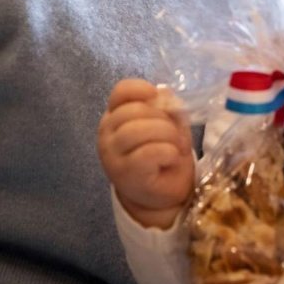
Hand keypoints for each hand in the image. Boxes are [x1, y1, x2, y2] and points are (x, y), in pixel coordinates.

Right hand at [97, 78, 194, 228]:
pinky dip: (167, 152)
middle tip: (176, 135)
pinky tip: (171, 158)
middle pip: (133, 111)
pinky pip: (147, 153)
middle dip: (164, 119)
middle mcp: (107, 133)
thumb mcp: (170, 125)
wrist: (163, 194)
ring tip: (175, 147)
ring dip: (166, 135)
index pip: (121, 92)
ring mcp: (112, 155)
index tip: (158, 99)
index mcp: (116, 116)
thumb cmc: (164, 153)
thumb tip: (164, 92)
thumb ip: (167, 108)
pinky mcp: (125, 174)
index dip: (142, 89)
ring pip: (136, 131)